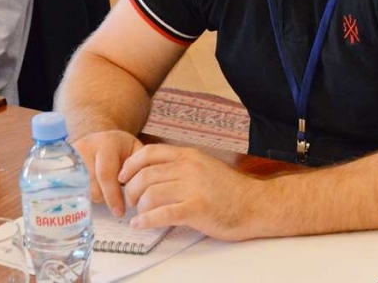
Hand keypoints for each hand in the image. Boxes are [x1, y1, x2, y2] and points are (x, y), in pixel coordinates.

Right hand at [72, 130, 143, 215]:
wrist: (100, 138)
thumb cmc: (121, 148)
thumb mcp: (135, 150)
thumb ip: (140, 167)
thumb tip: (139, 190)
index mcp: (106, 143)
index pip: (106, 175)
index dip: (113, 196)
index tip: (120, 212)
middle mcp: (85, 148)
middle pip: (92, 187)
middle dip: (105, 198)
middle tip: (116, 201)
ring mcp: (70, 158)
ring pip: (81, 192)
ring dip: (96, 196)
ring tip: (105, 188)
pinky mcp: (61, 166)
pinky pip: (71, 191)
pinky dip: (83, 195)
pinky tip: (92, 191)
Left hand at [118, 144, 267, 240]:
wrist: (255, 204)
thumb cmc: (229, 189)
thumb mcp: (204, 166)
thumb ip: (181, 165)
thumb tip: (151, 171)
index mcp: (189, 155)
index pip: (149, 153)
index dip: (130, 165)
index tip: (122, 177)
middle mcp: (189, 167)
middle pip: (145, 176)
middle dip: (130, 191)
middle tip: (130, 202)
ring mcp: (193, 187)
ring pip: (150, 194)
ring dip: (139, 207)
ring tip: (139, 214)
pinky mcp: (196, 209)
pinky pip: (162, 214)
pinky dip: (147, 220)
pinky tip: (141, 224)